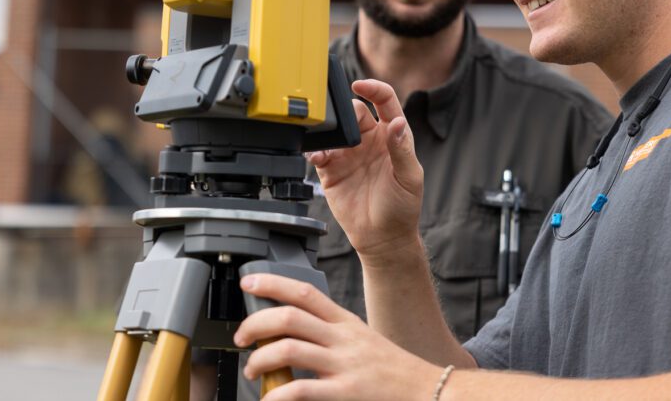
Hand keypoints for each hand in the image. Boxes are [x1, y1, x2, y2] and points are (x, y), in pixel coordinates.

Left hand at [234, 273, 440, 400]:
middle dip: (255, 323)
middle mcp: (343, 339)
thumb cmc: (394, 371)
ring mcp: (344, 366)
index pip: (305, 292)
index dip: (273, 283)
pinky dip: (277, 396)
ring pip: (289, 349)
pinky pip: (300, 390)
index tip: (249, 281)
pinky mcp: (346, 394)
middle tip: (240, 337)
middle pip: (289, 317)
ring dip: (260, 360)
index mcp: (346, 323)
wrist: (430, 393)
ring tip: (253, 371)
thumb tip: (295, 332)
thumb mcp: (363, 341)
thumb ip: (332, 334)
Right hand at [306, 79, 423, 262]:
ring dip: (328, 128)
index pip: (385, 101)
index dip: (373, 88)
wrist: (381, 238)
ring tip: (328, 142)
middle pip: (354, 111)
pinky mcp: (331, 169)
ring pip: (334, 128)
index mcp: (392, 136)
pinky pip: (318, 151)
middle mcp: (369, 140)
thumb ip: (402, 150)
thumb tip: (398, 123)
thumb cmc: (402, 208)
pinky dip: (314, 149)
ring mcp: (349, 153)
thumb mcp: (409, 178)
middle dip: (346, 111)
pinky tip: (317, 156)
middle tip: (343, 125)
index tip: (360, 85)